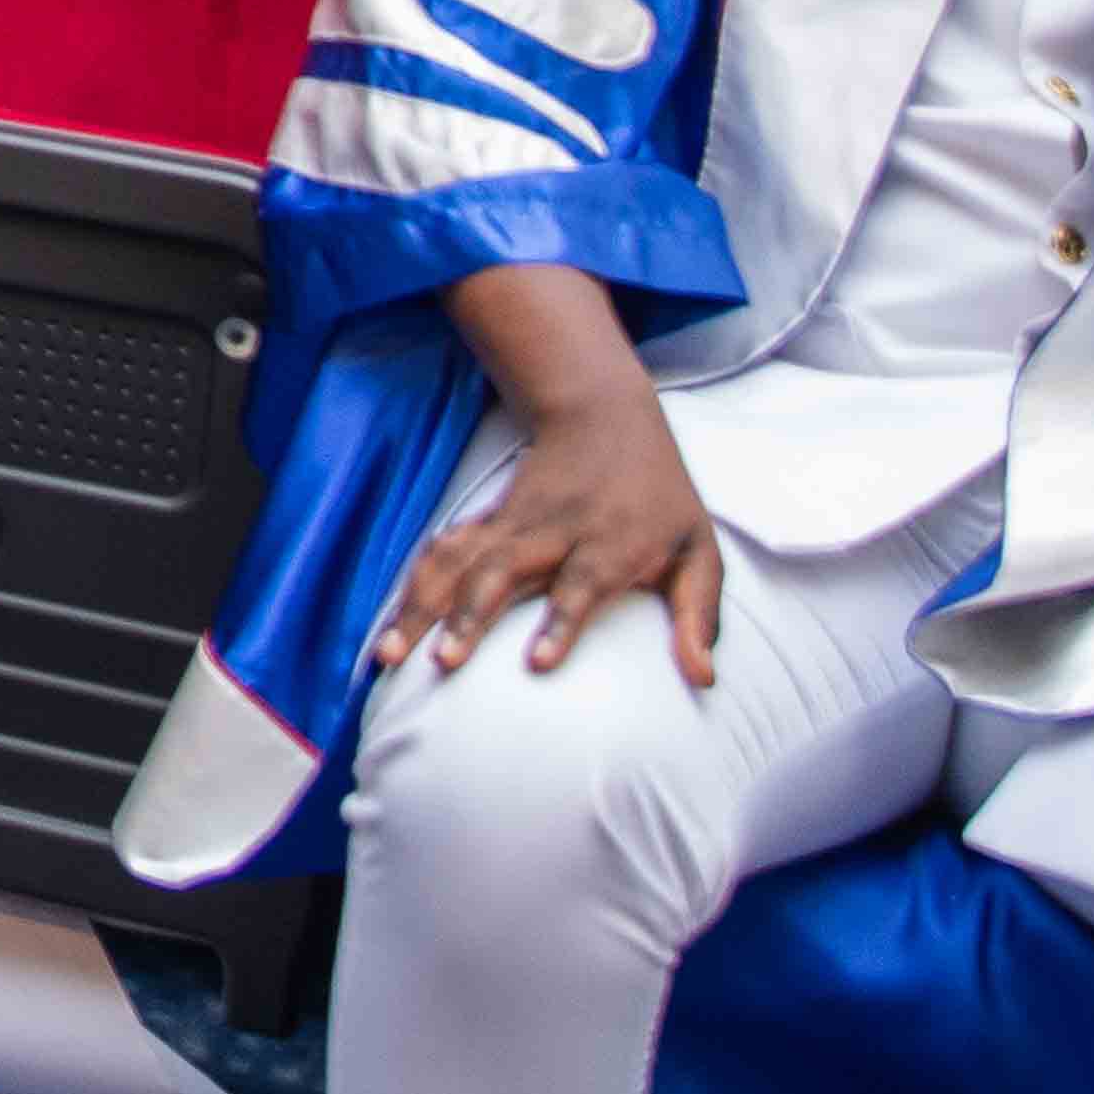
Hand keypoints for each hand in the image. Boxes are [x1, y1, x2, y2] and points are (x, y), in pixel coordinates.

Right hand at [378, 389, 719, 686]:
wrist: (604, 413)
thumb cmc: (660, 496)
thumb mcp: (699, 551)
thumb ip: (699, 616)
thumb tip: (705, 680)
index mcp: (610, 544)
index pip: (583, 585)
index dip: (561, 622)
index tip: (537, 662)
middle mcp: (553, 534)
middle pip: (503, 573)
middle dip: (469, 617)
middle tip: (442, 663)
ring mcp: (511, 524)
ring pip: (457, 562)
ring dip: (422, 605)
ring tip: (389, 653)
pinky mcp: (485, 521)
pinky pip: (441, 552)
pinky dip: (411, 585)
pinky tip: (389, 620)